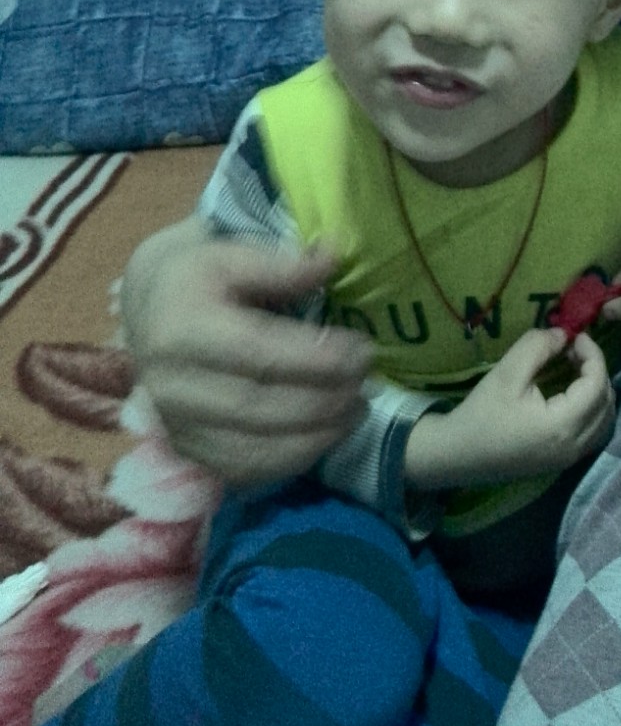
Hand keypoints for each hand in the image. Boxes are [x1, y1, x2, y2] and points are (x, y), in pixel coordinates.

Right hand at [121, 217, 372, 485]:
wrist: (149, 307)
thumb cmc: (199, 276)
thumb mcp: (233, 253)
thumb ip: (282, 264)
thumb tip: (332, 257)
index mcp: (181, 329)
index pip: (259, 354)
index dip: (317, 359)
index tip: (364, 352)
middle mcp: (170, 386)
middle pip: (258, 408)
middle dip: (323, 402)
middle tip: (367, 385)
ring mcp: (174, 425)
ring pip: (251, 451)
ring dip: (314, 439)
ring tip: (357, 412)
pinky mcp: (185, 450)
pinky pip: (241, 471)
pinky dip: (289, 462)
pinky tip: (325, 437)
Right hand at [405, 327, 614, 489]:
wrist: (457, 454)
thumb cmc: (481, 414)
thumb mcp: (507, 373)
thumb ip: (538, 347)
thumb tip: (564, 334)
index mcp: (562, 425)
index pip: (597, 385)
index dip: (594, 355)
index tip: (576, 336)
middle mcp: (574, 446)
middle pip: (607, 403)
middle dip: (597, 371)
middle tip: (573, 350)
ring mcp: (569, 459)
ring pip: (604, 420)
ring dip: (597, 391)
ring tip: (575, 369)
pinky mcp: (561, 462)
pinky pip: (593, 433)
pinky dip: (592, 409)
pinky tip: (571, 394)